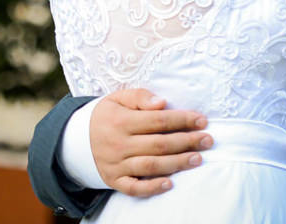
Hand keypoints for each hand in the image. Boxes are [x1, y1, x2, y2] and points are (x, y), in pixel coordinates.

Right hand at [90, 88, 211, 196]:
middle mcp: (119, 144)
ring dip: (177, 163)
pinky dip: (152, 188)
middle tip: (208, 140)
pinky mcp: (114, 180)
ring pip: (151, 166)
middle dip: (187, 142)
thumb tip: (162, 103)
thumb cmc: (107, 115)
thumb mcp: (118, 98)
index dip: (182, 120)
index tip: (202, 120)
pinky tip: (170, 184)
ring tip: (198, 158)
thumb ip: (140, 97)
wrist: (77, 139)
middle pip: (159, 144)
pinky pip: (134, 188)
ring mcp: (117, 164)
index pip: (158, 120)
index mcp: (121, 121)